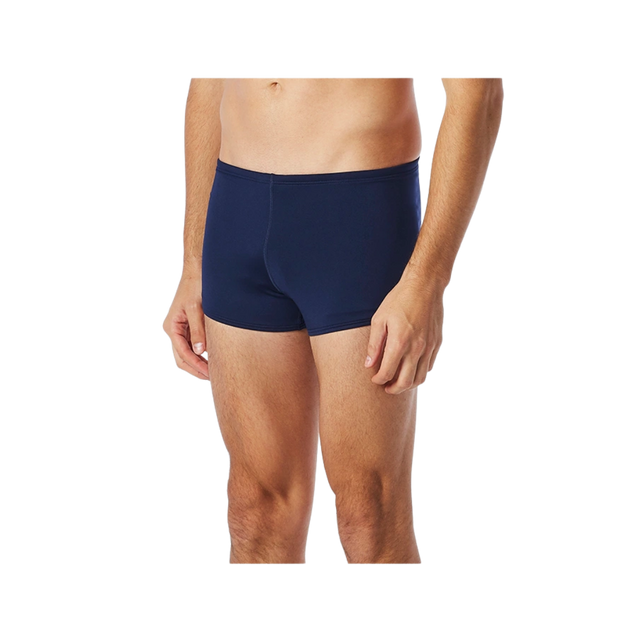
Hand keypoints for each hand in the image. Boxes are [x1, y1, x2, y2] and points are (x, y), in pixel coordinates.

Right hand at [159, 275, 209, 382]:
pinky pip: (190, 345)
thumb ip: (198, 330)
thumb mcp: (197, 309)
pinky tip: (211, 359)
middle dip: (195, 369)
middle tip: (211, 378)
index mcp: (172, 326)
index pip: (182, 353)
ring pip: (185, 354)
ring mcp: (179, 329)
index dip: (196, 365)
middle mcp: (172, 330)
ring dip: (197, 363)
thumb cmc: (196, 287)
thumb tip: (200, 351)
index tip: (209, 373)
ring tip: (212, 372)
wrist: (197, 272)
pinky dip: (199, 354)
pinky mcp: (187, 327)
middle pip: (181, 357)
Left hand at [365, 275, 445, 393]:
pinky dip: (419, 374)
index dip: (378, 380)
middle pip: (405, 382)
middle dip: (393, 389)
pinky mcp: (437, 344)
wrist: (425, 286)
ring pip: (420, 378)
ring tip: (398, 383)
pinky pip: (429, 368)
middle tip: (385, 388)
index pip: (387, 373)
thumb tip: (368, 364)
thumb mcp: (379, 319)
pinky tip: (411, 371)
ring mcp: (429, 348)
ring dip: (407, 385)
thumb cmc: (400, 300)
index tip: (374, 379)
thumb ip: (374, 344)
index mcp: (399, 342)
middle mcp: (416, 348)